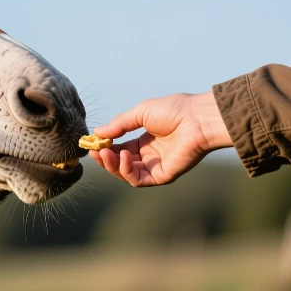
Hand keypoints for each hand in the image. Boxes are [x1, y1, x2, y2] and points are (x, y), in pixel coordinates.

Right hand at [89, 92, 231, 186]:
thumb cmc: (174, 110)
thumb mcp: (140, 113)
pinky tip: (122, 156)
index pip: (120, 148)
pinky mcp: (162, 175)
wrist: (198, 118)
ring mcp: (156, 166)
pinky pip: (138, 180)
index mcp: (146, 141)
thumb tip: (98, 132)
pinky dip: (126, 171)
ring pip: (126, 173)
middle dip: (105, 158)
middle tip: (94, 152)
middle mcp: (150, 155)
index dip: (105, 147)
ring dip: (112, 165)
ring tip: (105, 154)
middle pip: (120, 163)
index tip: (92, 143)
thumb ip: (119, 124)